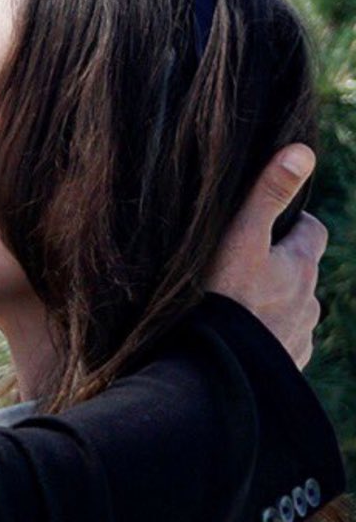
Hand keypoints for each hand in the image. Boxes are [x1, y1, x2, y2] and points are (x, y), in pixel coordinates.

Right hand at [207, 144, 326, 368]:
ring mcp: (298, 338)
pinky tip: (238, 339)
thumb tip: (302, 152)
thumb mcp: (238, 239)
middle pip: (301, 274)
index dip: (293, 224)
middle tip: (240, 266)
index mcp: (300, 267)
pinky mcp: (284, 367)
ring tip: (235, 307)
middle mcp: (308, 303)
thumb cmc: (218, 299)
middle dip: (280, 267)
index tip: (267, 224)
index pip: (313, 232)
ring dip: (272, 305)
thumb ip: (267, 195)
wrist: (209, 369)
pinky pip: (281, 346)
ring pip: (291, 311)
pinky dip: (265, 338)